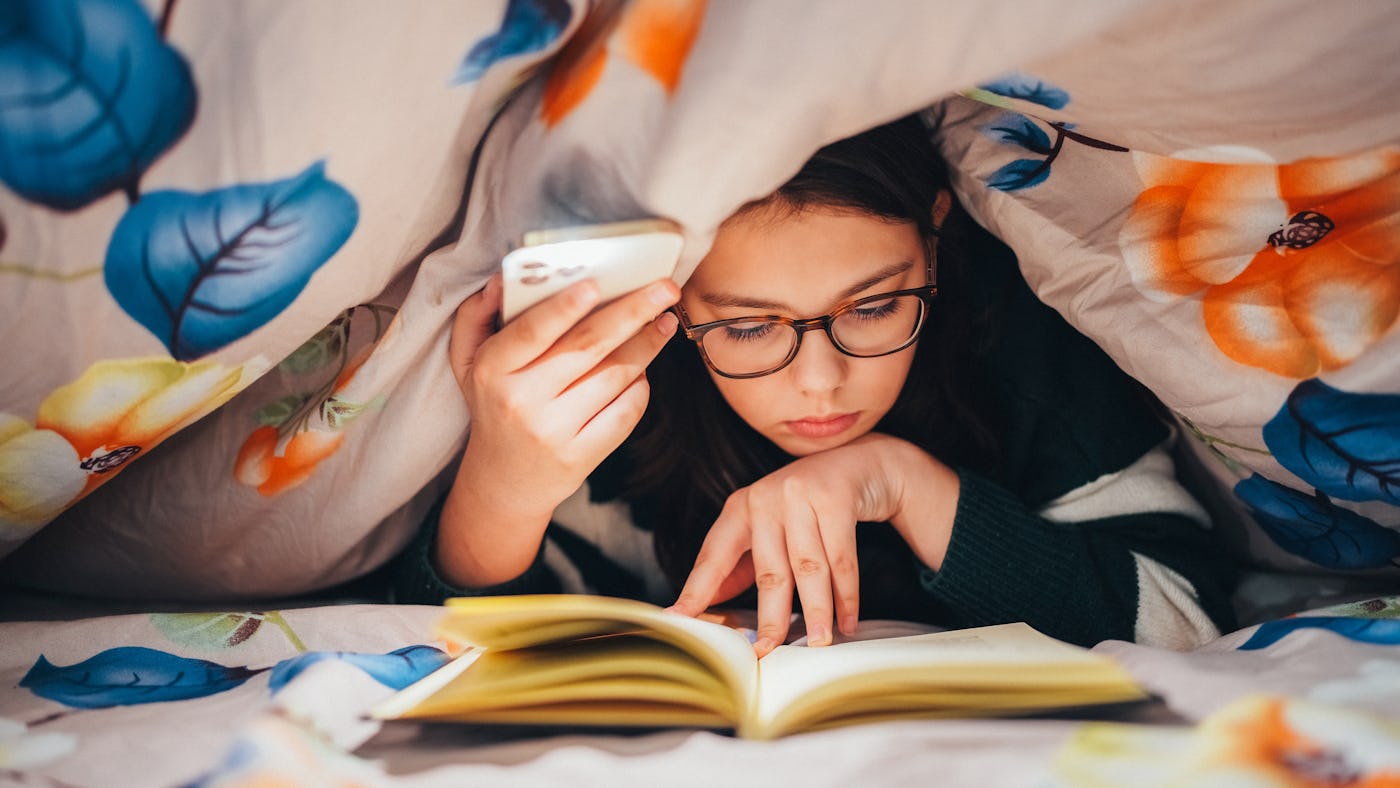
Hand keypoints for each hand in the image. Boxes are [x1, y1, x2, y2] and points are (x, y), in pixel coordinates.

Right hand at [437, 274, 679, 586]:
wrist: (503, 482)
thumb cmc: (493, 405)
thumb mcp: (467, 362)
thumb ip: (476, 316)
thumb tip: (501, 281)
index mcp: (493, 369)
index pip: (531, 331)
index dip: (564, 307)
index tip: (598, 284)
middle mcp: (522, 400)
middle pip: (588, 346)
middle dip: (633, 311)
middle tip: (665, 288)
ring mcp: (554, 430)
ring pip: (614, 376)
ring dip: (647, 344)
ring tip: (664, 322)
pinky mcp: (581, 455)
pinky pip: (625, 412)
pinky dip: (640, 386)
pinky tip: (642, 370)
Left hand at [668, 434, 957, 655]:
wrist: (860, 464)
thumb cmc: (808, 504)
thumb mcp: (770, 528)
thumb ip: (743, 564)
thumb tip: (713, 605)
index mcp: (741, 507)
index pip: (714, 555)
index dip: (697, 590)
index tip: (679, 619)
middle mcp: (765, 498)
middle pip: (768, 571)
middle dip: (770, 618)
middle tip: (768, 652)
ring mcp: (800, 494)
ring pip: (808, 568)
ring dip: (816, 611)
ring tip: (818, 642)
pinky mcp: (835, 497)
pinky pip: (842, 557)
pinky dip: (847, 594)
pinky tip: (847, 621)